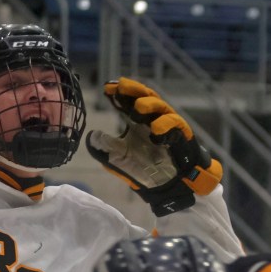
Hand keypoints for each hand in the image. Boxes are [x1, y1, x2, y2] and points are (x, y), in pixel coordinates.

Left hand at [86, 77, 222, 215]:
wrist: (165, 185)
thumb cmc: (143, 168)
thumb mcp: (117, 159)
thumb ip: (104, 147)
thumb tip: (90, 136)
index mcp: (135, 121)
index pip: (125, 102)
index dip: (117, 93)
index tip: (106, 88)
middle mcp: (150, 118)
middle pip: (143, 96)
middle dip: (133, 90)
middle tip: (121, 86)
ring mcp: (166, 123)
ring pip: (159, 105)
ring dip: (148, 105)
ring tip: (136, 109)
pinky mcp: (179, 133)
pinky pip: (173, 123)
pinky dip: (164, 125)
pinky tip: (155, 132)